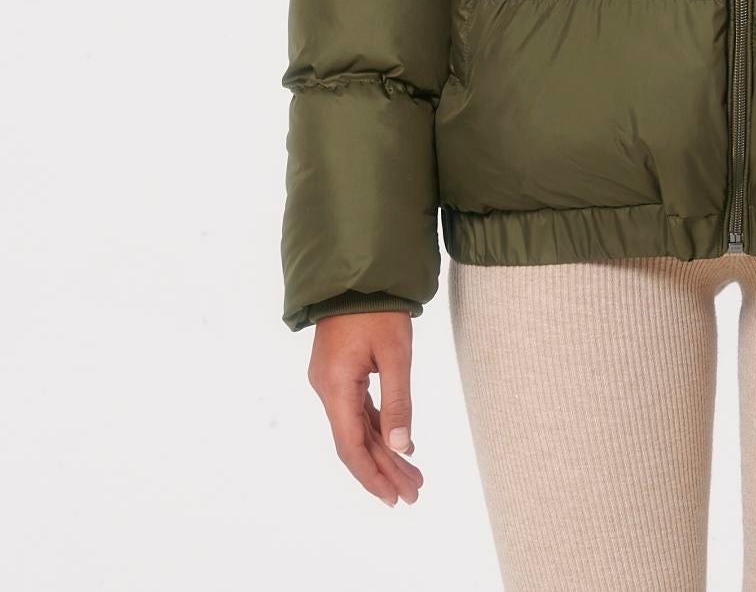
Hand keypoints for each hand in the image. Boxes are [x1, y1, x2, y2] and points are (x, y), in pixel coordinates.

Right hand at [306, 309, 424, 506]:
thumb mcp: (395, 353)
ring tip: (412, 476)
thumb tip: (402, 448)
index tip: (393, 498)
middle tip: (413, 493)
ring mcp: (332, 381)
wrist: (357, 272)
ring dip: (383, 452)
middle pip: (355, 442)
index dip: (372, 476)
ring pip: (357, 428)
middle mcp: (327, 389)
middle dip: (384, 470)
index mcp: (335, 387)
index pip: (350, 446)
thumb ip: (398, 402)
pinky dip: (378, 429)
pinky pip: (358, 410)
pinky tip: (398, 444)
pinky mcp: (340, 372)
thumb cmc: (378, 308)